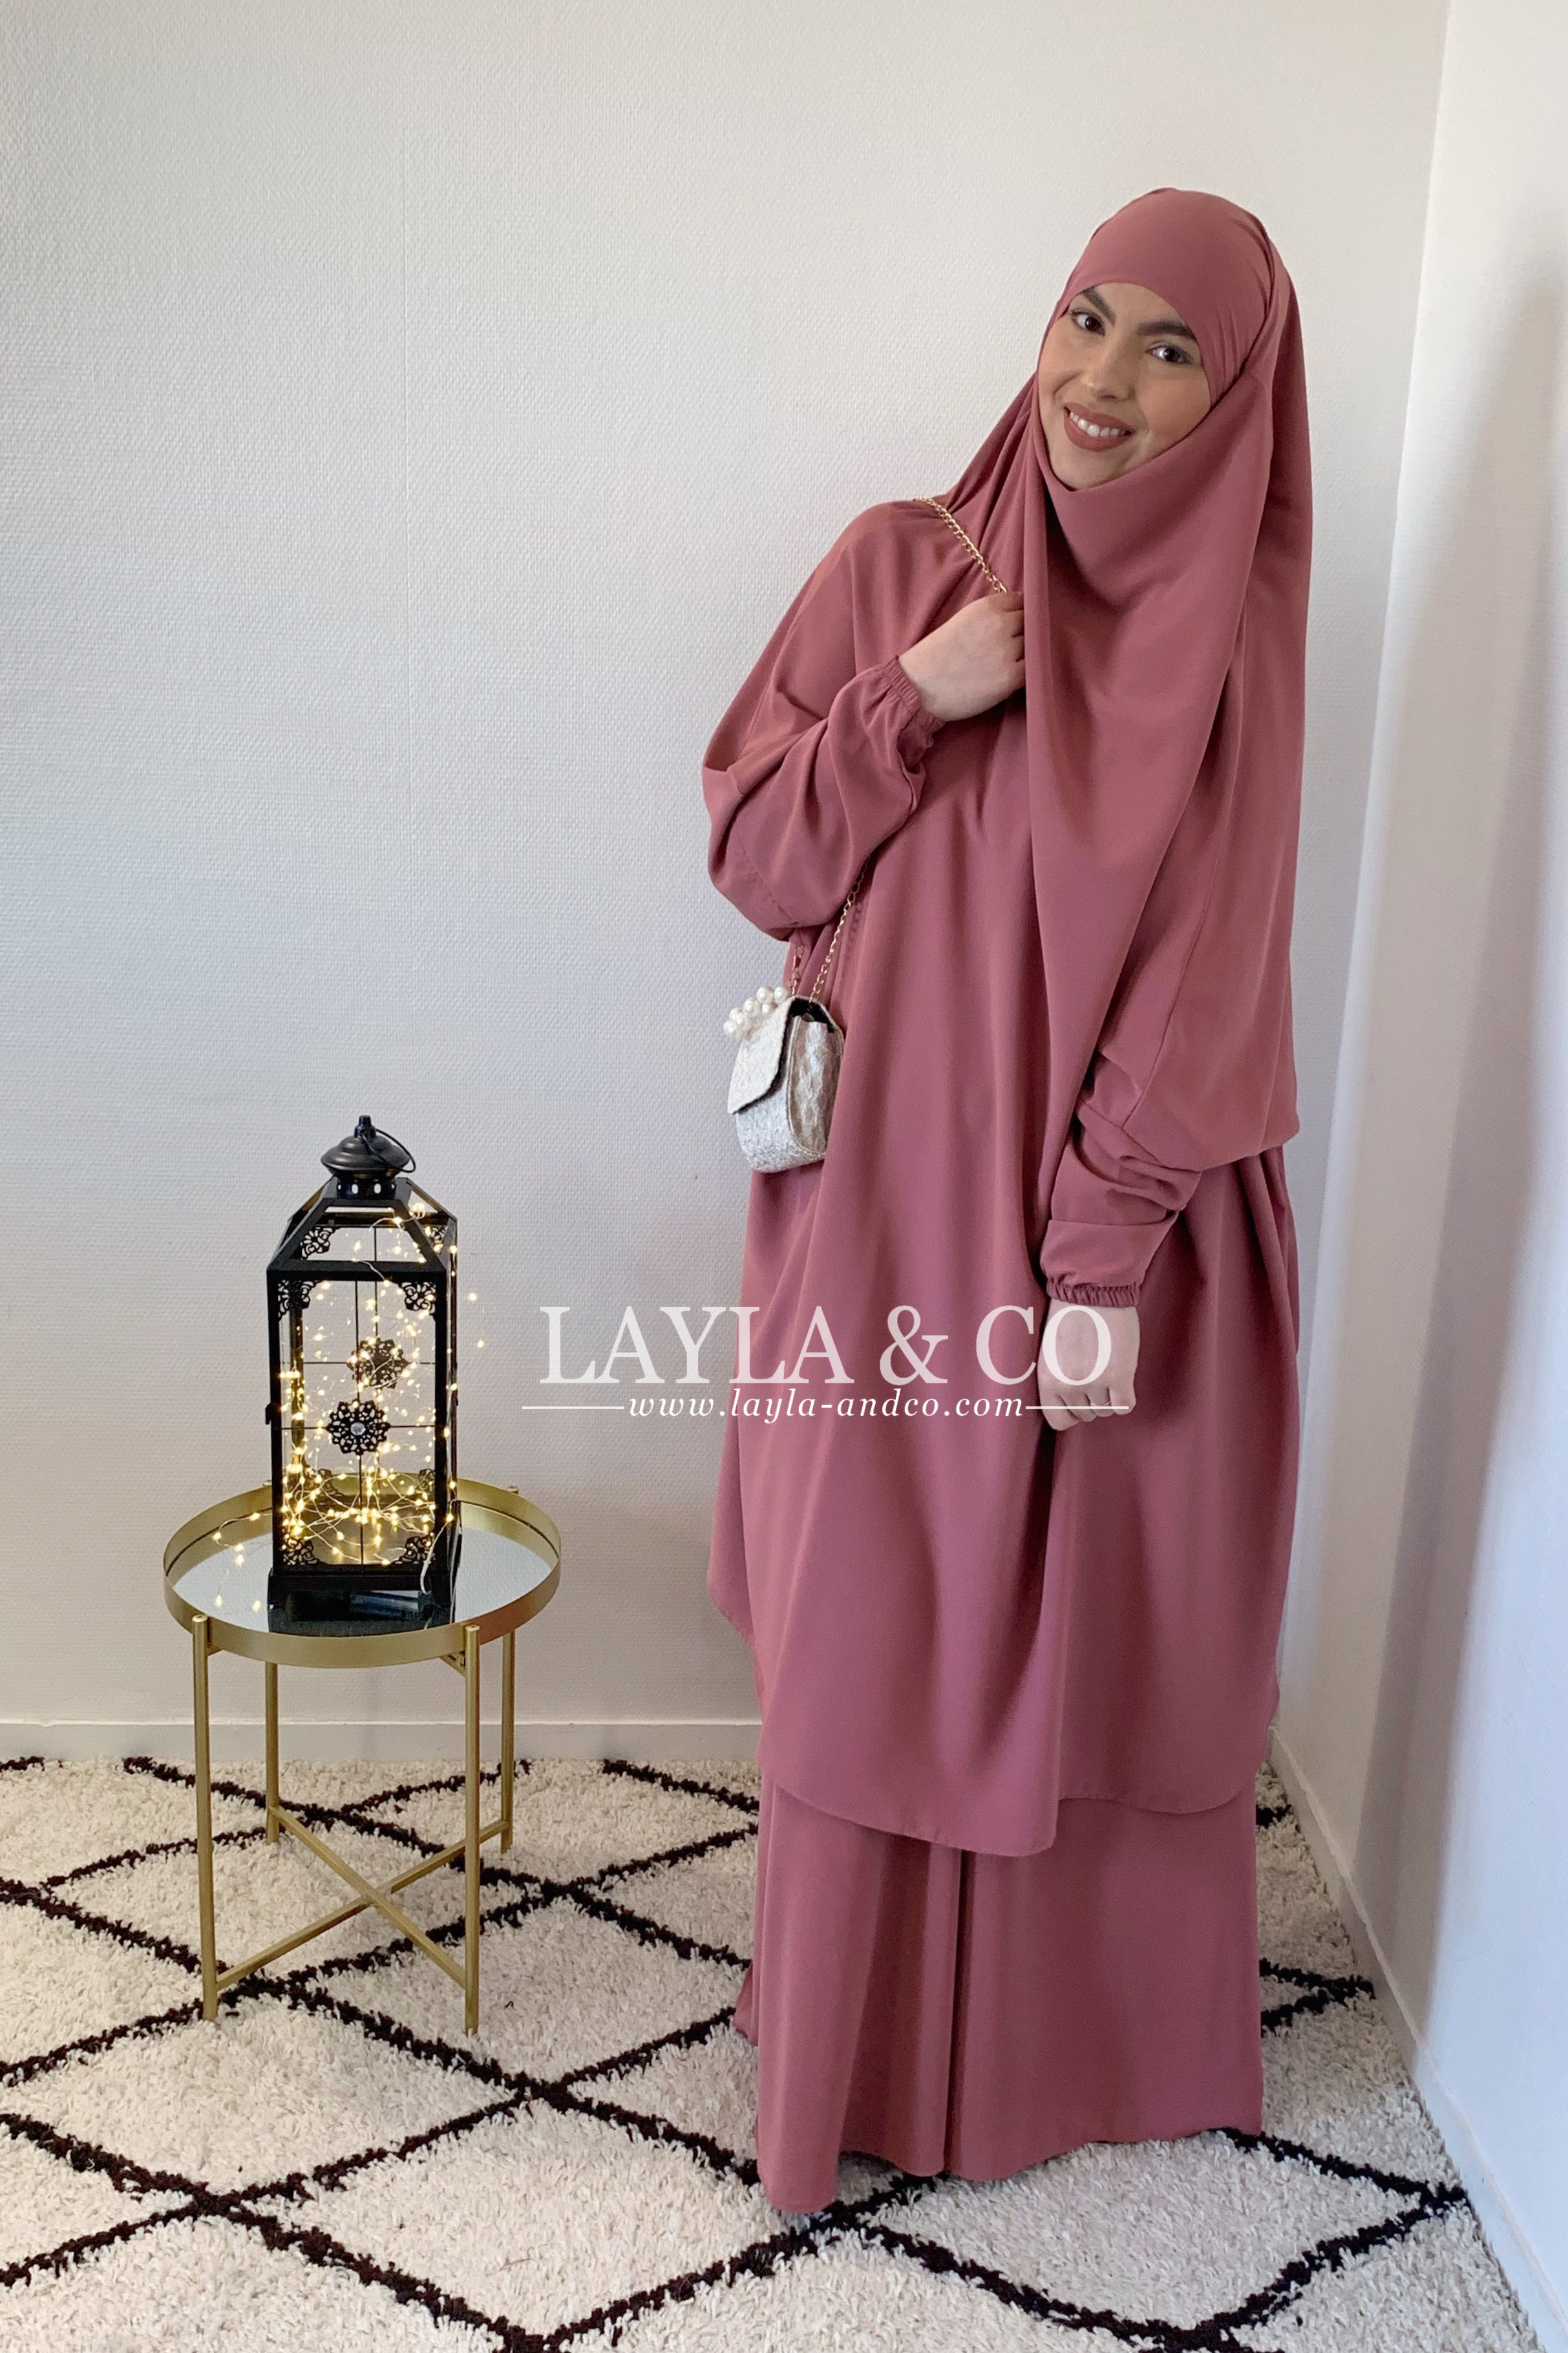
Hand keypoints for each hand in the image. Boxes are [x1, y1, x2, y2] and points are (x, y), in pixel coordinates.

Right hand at [897, 589, 1023, 722]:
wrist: (919, 687)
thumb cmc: (935, 657)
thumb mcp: (962, 621)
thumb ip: (989, 617)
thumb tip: (1016, 618)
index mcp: (987, 608)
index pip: (1021, 602)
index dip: (1021, 614)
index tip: (1015, 625)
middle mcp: (1001, 624)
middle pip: (1031, 623)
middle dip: (1026, 634)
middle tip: (1012, 648)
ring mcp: (1008, 651)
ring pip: (1034, 647)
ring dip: (1027, 655)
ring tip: (1009, 664)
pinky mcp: (1011, 677)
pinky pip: (1033, 670)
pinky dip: (1027, 673)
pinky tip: (1013, 677)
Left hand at [1037, 1301, 1138, 1431]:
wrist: (1093, 1289)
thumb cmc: (1071, 1313)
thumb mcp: (1050, 1350)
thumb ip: (1058, 1378)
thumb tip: (1070, 1400)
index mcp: (1047, 1378)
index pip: (1057, 1420)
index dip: (1071, 1414)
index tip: (1079, 1401)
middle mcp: (1068, 1384)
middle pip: (1086, 1414)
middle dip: (1093, 1399)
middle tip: (1097, 1373)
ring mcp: (1094, 1382)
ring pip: (1106, 1410)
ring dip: (1110, 1394)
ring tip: (1109, 1368)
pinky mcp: (1119, 1376)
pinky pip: (1124, 1406)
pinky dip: (1125, 1398)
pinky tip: (1123, 1380)